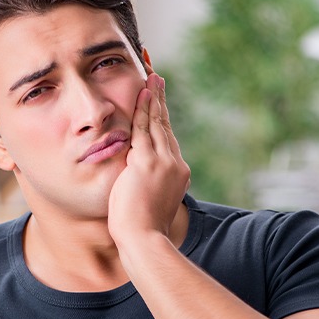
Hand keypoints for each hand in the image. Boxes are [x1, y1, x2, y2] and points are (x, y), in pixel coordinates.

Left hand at [108, 72, 190, 246]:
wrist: (144, 239)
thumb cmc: (143, 230)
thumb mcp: (152, 203)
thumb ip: (150, 187)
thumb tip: (141, 182)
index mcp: (177, 175)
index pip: (168, 141)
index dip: (163, 120)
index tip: (159, 105)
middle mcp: (175, 164)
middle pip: (166, 127)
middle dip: (160, 102)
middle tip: (158, 80)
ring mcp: (163, 162)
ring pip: (157, 123)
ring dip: (153, 99)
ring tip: (152, 78)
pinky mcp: (147, 162)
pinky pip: (144, 128)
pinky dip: (143, 109)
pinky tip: (142, 93)